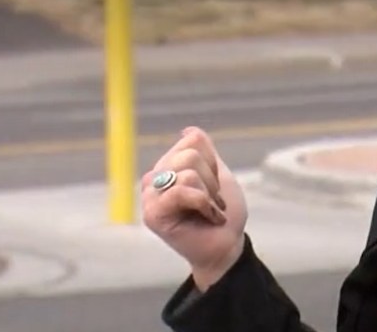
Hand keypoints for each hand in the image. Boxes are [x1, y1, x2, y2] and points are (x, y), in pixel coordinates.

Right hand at [142, 126, 248, 290]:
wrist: (226, 246)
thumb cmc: (223, 214)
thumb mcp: (219, 175)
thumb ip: (205, 151)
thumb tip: (188, 130)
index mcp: (168, 166)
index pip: (193, 140)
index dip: (213, 162)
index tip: (214, 186)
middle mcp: (154, 178)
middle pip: (190, 154)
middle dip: (213, 180)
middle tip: (212, 202)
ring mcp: (150, 196)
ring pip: (189, 172)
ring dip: (211, 195)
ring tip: (210, 211)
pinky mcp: (153, 214)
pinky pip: (182, 191)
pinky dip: (205, 204)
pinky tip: (209, 218)